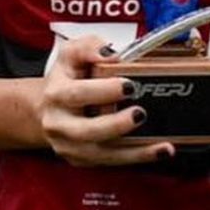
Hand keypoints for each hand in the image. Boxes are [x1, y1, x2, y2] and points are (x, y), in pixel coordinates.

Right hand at [38, 36, 174, 166]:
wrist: (48, 108)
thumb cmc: (65, 79)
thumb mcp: (72, 52)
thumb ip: (91, 47)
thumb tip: (110, 53)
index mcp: (56, 94)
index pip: (77, 94)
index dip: (103, 91)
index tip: (128, 86)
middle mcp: (59, 123)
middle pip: (86, 131)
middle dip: (116, 125)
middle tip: (140, 114)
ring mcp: (70, 145)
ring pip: (102, 154)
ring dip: (134, 152)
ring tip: (161, 146)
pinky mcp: (83, 159)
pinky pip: (111, 162)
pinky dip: (136, 158)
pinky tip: (157, 152)